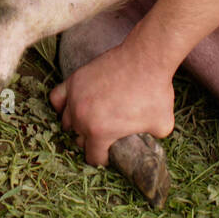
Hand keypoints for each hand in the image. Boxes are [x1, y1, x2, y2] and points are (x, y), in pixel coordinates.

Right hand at [49, 42, 174, 166]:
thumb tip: (148, 144)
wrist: (146, 58)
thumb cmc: (155, 91)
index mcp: (100, 133)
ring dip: (77, 125)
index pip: (93, 158)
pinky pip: (56, 98)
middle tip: (106, 135)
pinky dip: (61, 105)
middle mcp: (82, 117)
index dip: (104, 159)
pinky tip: (73, 106)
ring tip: (91, 121)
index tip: (112, 153)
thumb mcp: (162, 125)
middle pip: (79, 139)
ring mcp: (75, 97)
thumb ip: (150, 140)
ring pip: (66, 121)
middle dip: (91, 141)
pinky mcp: (74, 80)